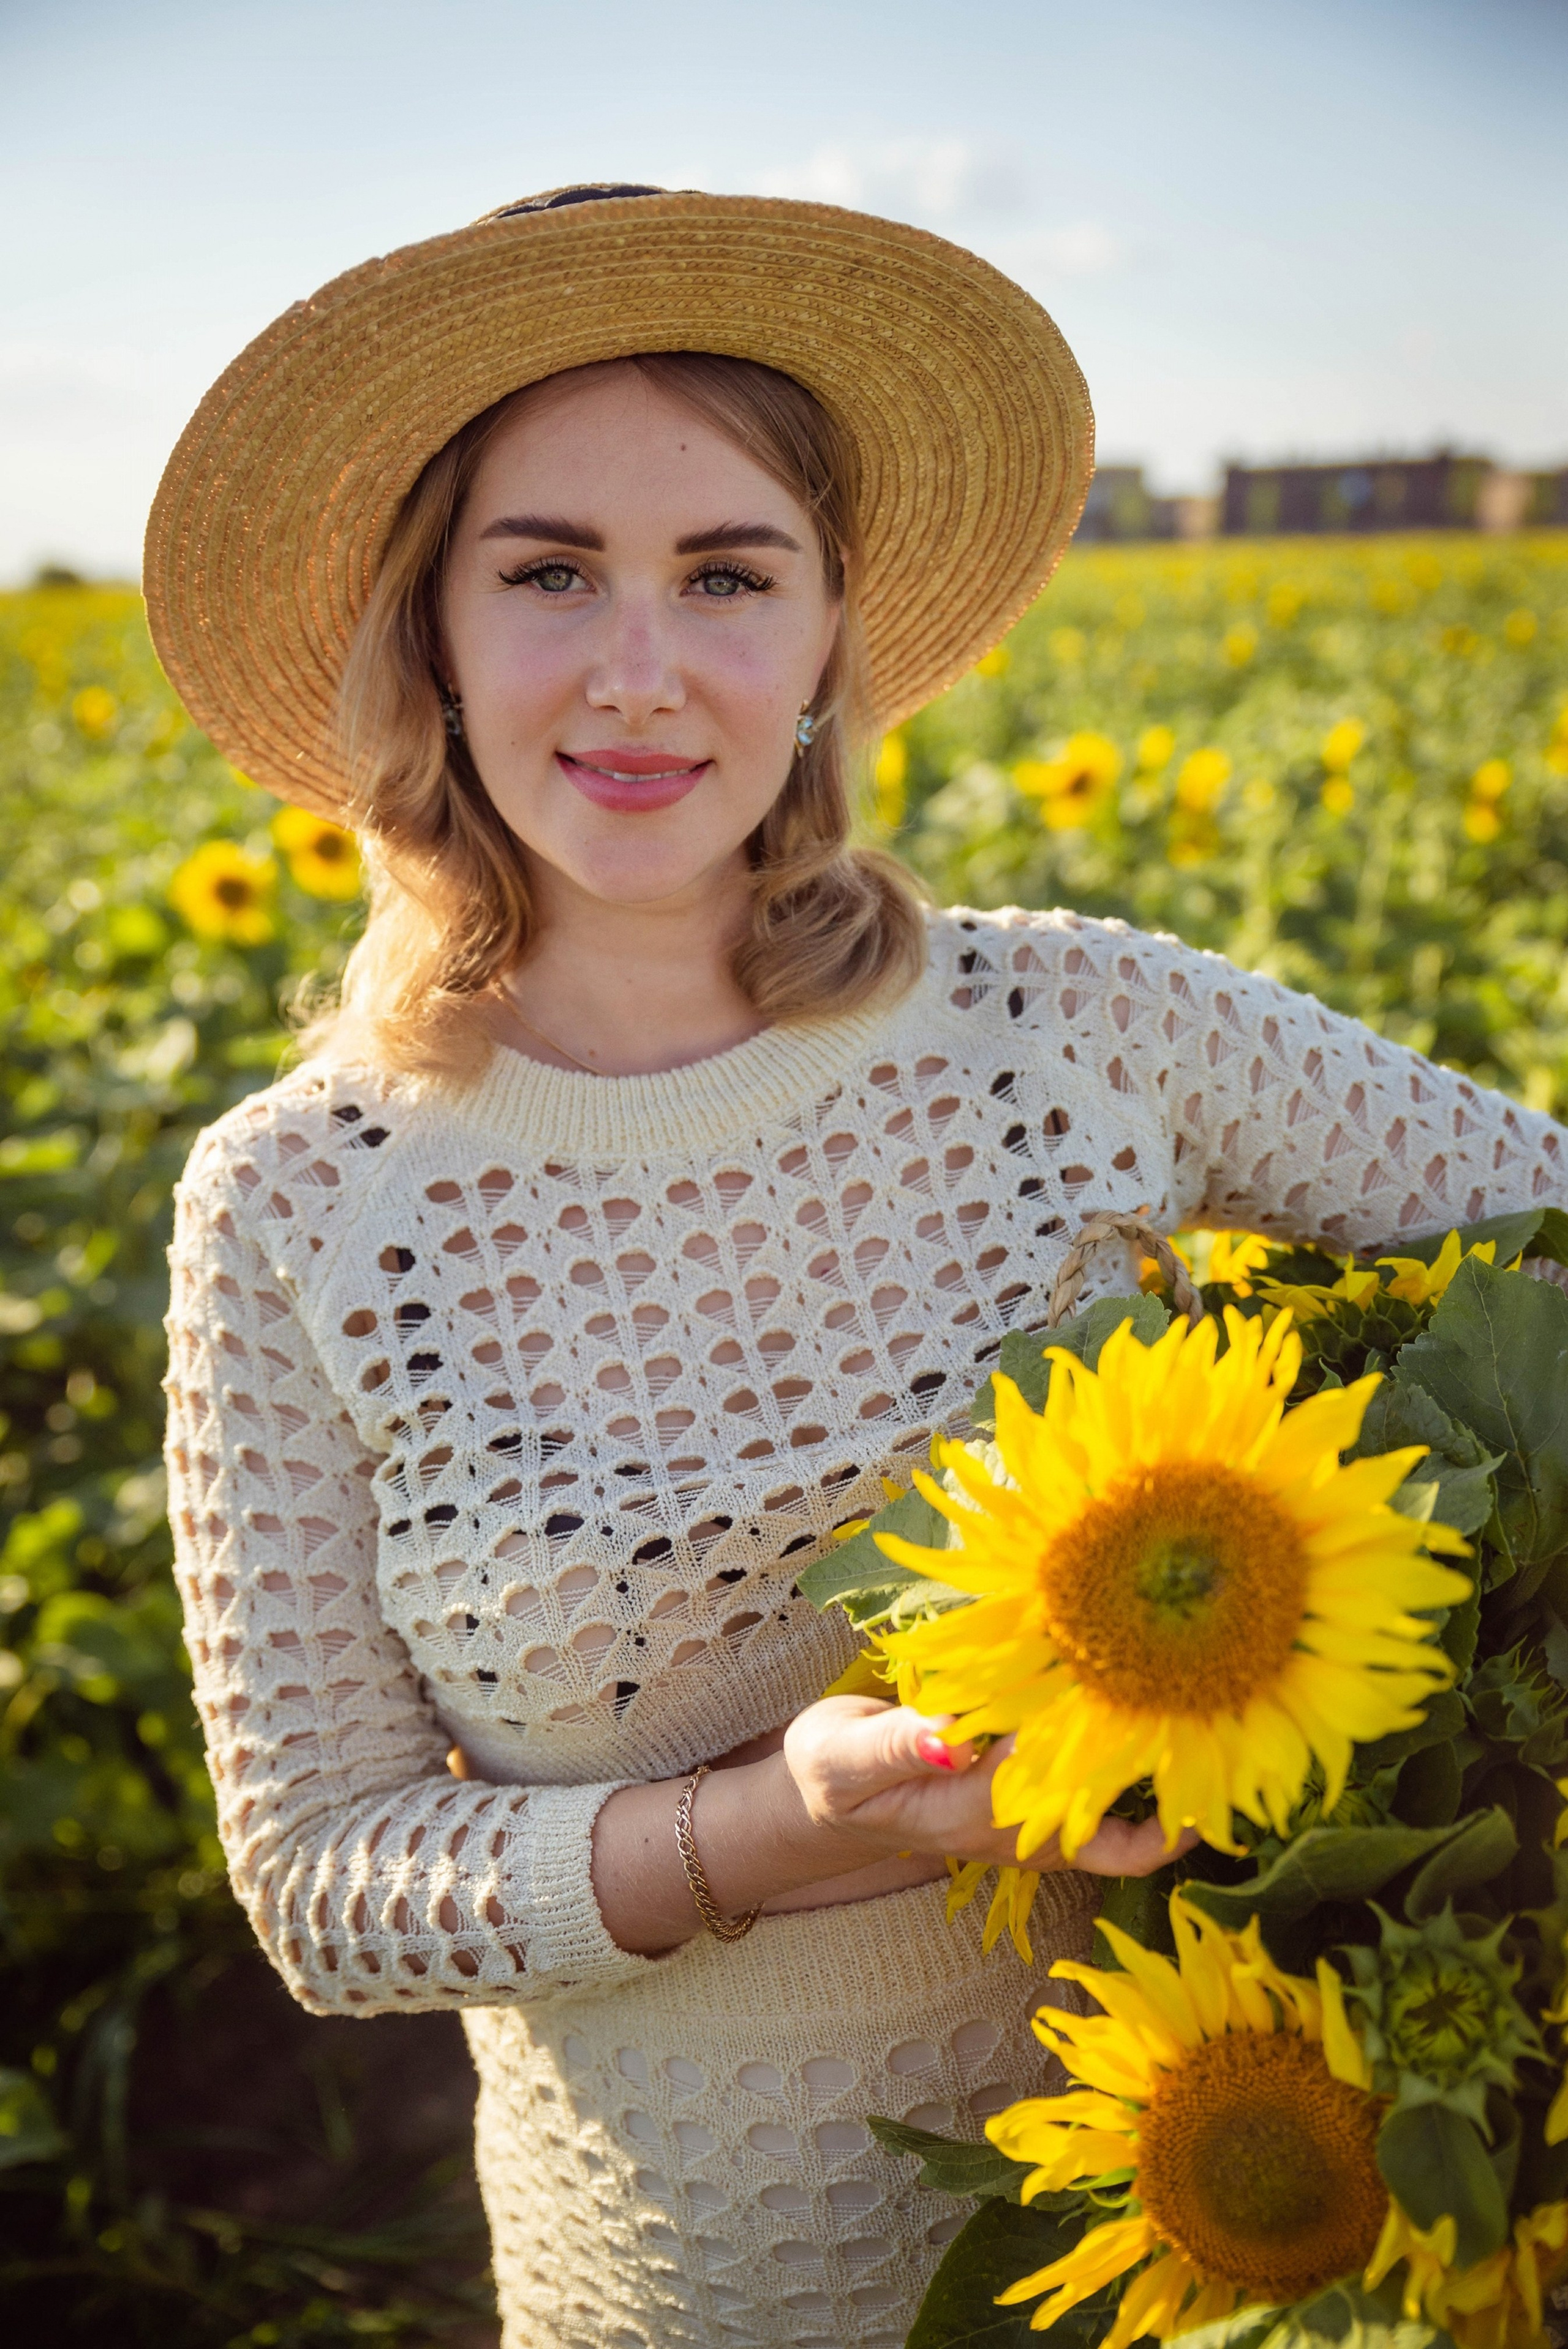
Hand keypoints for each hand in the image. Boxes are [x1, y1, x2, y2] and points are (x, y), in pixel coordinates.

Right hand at [782, 1695, 1195, 1878]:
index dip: (1107, 1747)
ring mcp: (1030, 1828)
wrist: (826, 1802)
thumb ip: (897, 1746)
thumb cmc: (834, 1774)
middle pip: (1117, 1833)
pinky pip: (1110, 1823)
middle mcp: (1016, 1831)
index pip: (1059, 1783)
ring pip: (1124, 1836)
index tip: (1148, 1695)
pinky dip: (1148, 1793)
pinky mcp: (1033, 1810)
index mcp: (972, 1812)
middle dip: (1170, 1787)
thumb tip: (954, 1737)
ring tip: (1223, 1730)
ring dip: (1171, 1791)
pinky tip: (1173, 1733)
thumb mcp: (843, 1759)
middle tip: (1221, 1721)